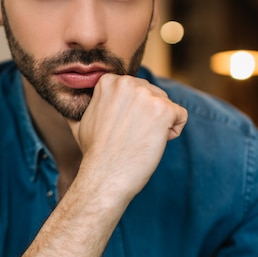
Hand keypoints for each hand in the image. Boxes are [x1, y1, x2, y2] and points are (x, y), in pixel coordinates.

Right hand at [68, 74, 187, 205]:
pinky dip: (172, 132)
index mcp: (109, 81)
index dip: (132, 111)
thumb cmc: (94, 152)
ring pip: (167, 105)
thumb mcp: (80, 119)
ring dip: (159, 124)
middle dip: (147, 116)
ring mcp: (147, 95)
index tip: (120, 128)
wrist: (104, 175)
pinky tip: (154, 143)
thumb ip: (88, 103)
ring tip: (139, 140)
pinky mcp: (164, 110)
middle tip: (130, 136)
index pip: (136, 89)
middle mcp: (128, 83)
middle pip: (153, 95)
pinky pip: (181, 116)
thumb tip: (76, 95)